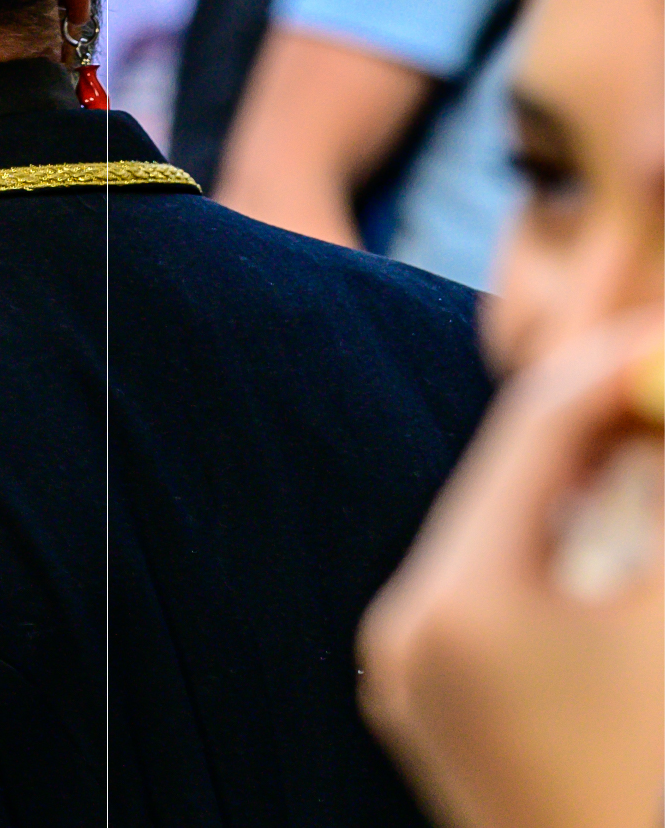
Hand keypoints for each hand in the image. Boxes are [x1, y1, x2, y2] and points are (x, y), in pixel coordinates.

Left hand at [358, 311, 664, 827]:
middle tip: (660, 381)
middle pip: (513, 478)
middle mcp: (409, 631)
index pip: (534, 430)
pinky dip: (563, 560)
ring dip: (588, 490)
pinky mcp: (433, 716)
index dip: (614, 367)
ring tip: (650, 447)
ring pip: (506, 535)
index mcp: (459, 604)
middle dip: (602, 425)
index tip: (664, 332)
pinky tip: (621, 540)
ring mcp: (411, 680)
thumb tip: (663, 398)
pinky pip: (496, 598)